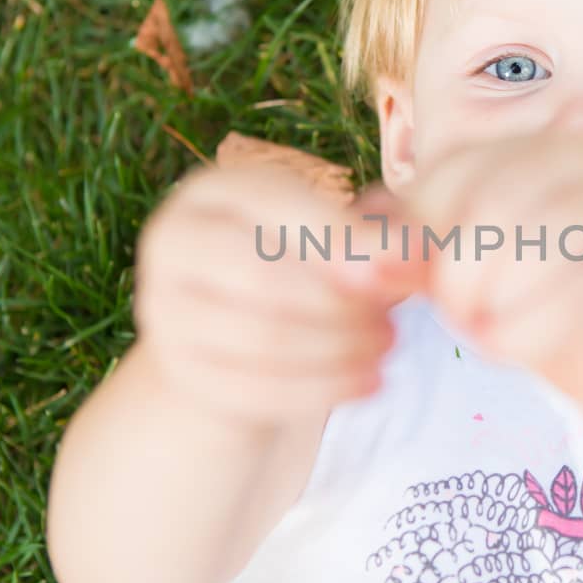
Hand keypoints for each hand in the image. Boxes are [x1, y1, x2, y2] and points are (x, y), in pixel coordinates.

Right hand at [132, 160, 421, 423]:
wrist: (237, 338)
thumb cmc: (300, 269)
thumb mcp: (334, 240)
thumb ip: (376, 236)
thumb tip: (419, 251)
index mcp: (213, 191)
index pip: (276, 205)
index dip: (343, 237)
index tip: (405, 266)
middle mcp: (173, 240)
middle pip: (262, 277)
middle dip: (342, 305)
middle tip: (394, 323)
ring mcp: (164, 309)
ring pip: (260, 339)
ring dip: (339, 350)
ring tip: (387, 348)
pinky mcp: (177, 371)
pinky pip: (253, 390)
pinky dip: (322, 390)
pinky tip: (369, 383)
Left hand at [400, 129, 582, 404]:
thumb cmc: (521, 289)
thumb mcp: (453, 255)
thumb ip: (401, 243)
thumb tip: (348, 258)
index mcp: (545, 147)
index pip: (452, 181)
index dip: (420, 240)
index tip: (423, 278)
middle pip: (489, 217)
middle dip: (456, 282)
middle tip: (457, 313)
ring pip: (527, 266)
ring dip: (488, 316)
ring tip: (487, 330)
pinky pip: (563, 316)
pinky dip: (522, 342)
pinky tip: (518, 348)